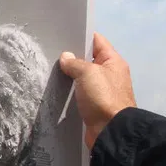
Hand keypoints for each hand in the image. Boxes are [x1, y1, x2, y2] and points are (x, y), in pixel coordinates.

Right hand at [59, 32, 137, 149]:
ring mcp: (103, 90)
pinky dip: (72, 90)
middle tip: (53, 53)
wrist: (111, 131)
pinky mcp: (96, 105)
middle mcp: (110, 74)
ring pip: (84, 77)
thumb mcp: (87, 73)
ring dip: (71, 75)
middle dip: (73, 56)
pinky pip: (82, 93)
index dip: (81, 35)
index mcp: (113, 61)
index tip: (62, 35)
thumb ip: (74, 63)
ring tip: (52, 70)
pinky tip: (59, 89)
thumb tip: (65, 57)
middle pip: (90, 59)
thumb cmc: (102, 96)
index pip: (97, 41)